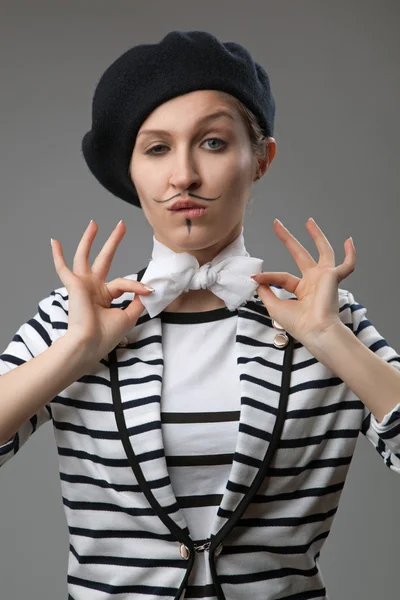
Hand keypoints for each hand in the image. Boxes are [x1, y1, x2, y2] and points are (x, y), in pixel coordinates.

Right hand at [51, 220, 153, 363]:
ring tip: (94, 223)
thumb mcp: (128, 316)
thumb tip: (148, 290)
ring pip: (84, 257)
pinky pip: (62, 268)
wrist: (89, 344)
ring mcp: (82, 285)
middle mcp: (92, 288)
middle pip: (104, 259)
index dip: (137, 285)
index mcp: (104, 296)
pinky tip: (54, 241)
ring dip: (88, 240)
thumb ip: (138, 302)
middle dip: (113, 242)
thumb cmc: (105, 335)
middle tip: (121, 225)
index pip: (123, 283)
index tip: (150, 289)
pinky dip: (57, 256)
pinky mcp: (74, 285)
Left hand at [251, 218, 355, 345]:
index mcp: (302, 290)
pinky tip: (349, 241)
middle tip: (276, 224)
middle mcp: (315, 282)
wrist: (316, 331)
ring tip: (308, 221)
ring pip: (323, 251)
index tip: (255, 277)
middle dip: (288, 239)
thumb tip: (256, 279)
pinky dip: (351, 254)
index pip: (282, 277)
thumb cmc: (299, 324)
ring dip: (316, 236)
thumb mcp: (274, 306)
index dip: (268, 276)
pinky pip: (347, 265)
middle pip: (300, 254)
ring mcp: (325, 278)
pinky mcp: (333, 277)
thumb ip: (265, 291)